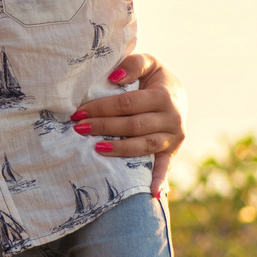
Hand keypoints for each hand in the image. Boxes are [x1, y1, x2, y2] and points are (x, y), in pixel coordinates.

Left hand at [72, 52, 186, 197]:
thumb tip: (113, 78)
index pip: (127, 104)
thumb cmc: (155, 79)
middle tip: (78, 129)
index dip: (102, 108)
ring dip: (120, 149)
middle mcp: (172, 118)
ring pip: (144, 146)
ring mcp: (173, 137)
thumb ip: (133, 64)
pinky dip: (160, 180)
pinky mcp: (173, 151)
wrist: (178, 94)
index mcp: (164, 96)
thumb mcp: (149, 63)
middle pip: (132, 125)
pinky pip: (165, 166)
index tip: (79, 112)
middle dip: (103, 127)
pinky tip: (152, 193)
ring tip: (96, 148)